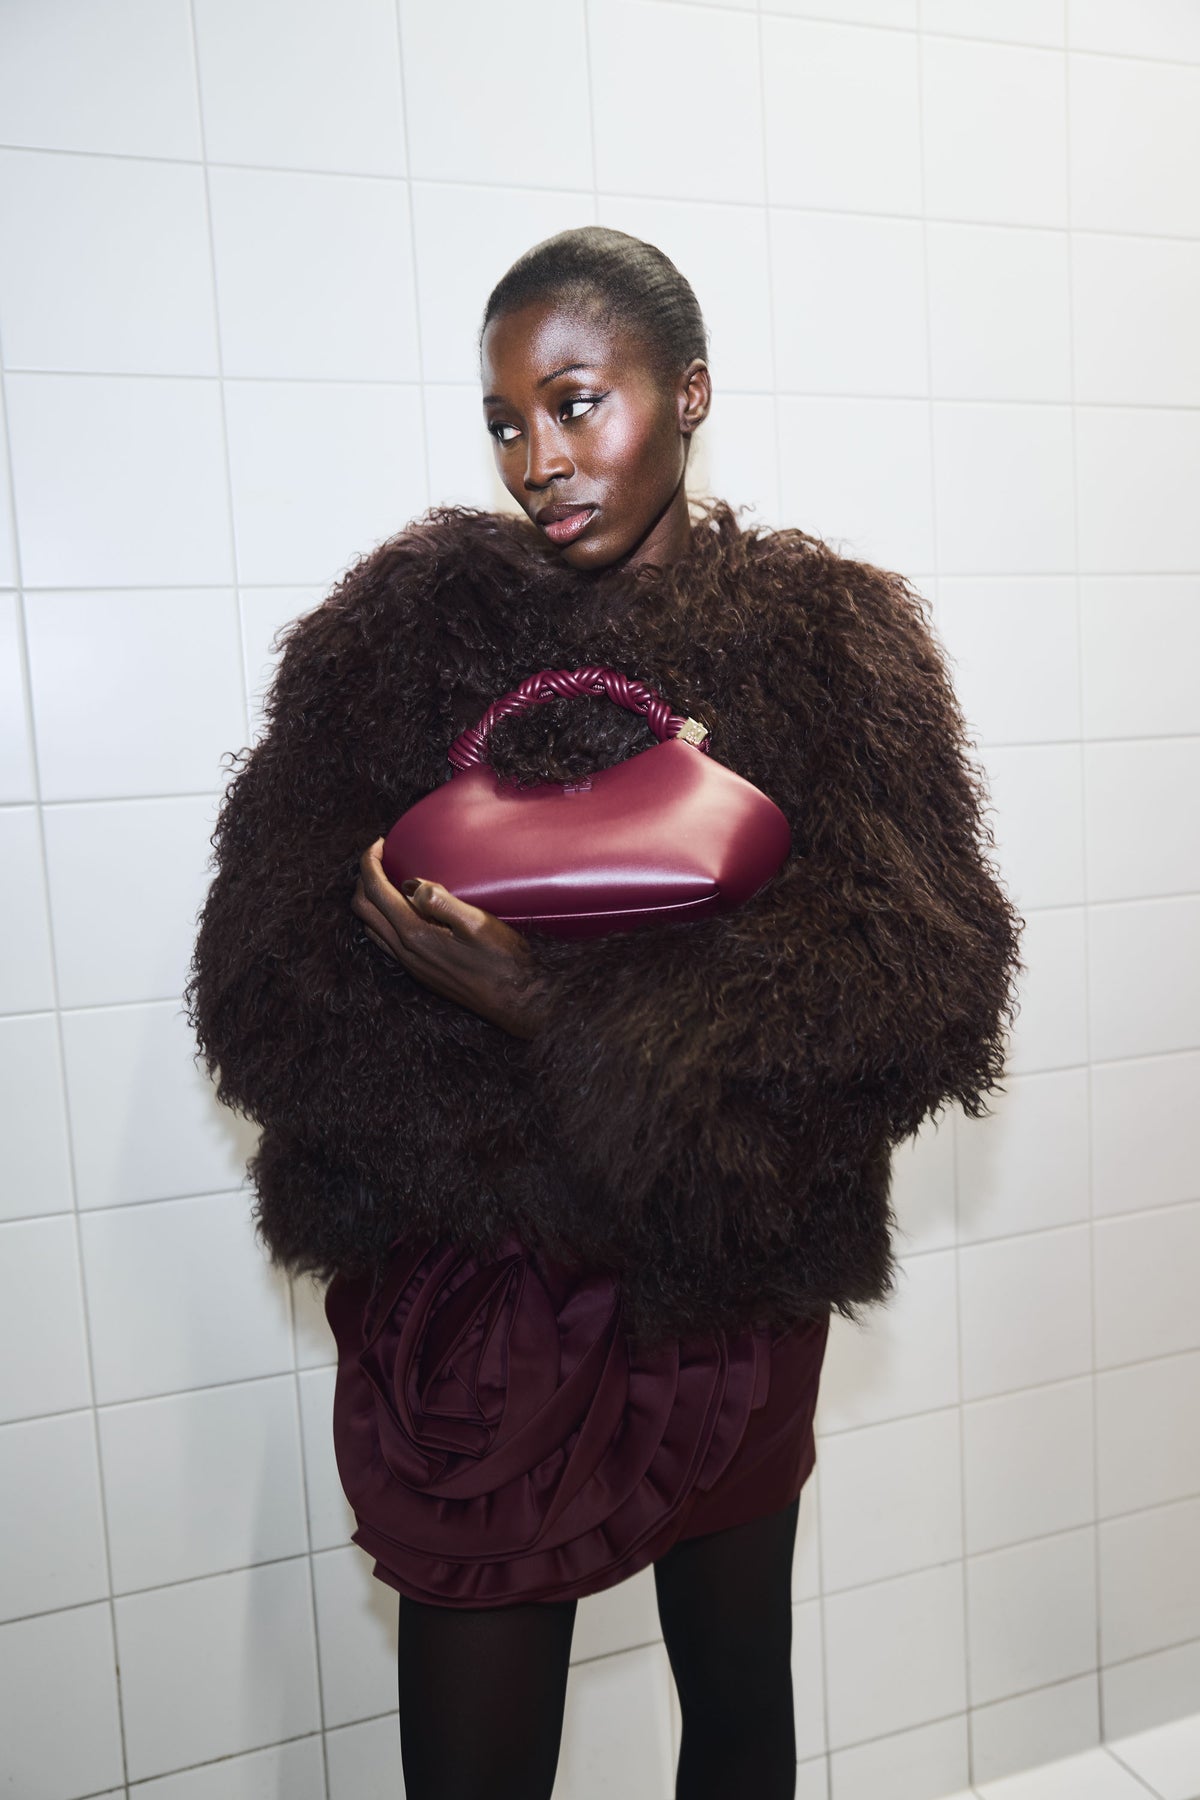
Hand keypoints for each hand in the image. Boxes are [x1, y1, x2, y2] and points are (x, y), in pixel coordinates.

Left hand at [351, 839, 550, 1039]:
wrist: (517, 1000)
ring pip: (371, 927)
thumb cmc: (503, 961)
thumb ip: (440, 901)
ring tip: (389, 879)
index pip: (376, 891)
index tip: (379, 842)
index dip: (369, 863)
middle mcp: (405, 952)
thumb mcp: (476, 924)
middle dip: (364, 878)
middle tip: (381, 858)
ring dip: (371, 899)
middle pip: (363, 909)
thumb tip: (411, 884)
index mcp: (414, 934)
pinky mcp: (420, 972)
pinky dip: (382, 917)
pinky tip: (404, 910)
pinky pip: (385, 941)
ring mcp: (411, 965)